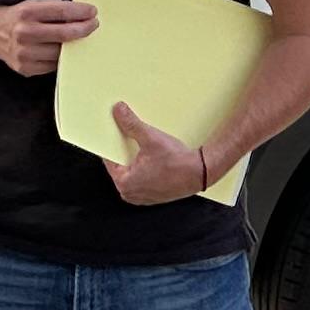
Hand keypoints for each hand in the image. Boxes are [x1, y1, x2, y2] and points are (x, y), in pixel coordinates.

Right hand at [0, 0, 99, 75]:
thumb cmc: (16, 19)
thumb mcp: (32, 5)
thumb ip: (54, 9)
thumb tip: (81, 13)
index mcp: (27, 13)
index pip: (61, 11)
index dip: (80, 12)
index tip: (92, 12)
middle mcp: (24, 33)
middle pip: (63, 34)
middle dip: (83, 29)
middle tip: (93, 25)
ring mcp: (24, 53)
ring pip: (60, 52)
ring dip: (73, 46)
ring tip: (78, 38)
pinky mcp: (25, 68)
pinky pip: (52, 65)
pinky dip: (60, 58)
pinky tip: (62, 51)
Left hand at [101, 103, 215, 205]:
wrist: (200, 172)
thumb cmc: (177, 163)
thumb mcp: (150, 138)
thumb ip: (131, 124)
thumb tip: (119, 112)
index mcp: (124, 183)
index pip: (110, 160)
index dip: (113, 145)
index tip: (116, 135)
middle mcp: (131, 194)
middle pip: (121, 167)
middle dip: (126, 152)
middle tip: (135, 140)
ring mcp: (142, 197)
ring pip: (133, 174)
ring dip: (137, 161)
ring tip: (148, 151)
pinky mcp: (154, 196)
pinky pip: (143, 180)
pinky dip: (146, 170)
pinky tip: (155, 161)